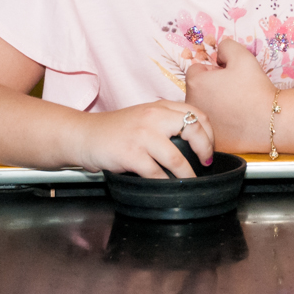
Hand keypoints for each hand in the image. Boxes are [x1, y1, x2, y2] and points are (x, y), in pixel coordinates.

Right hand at [75, 101, 213, 178]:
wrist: (84, 135)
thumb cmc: (116, 130)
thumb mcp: (144, 116)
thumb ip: (166, 122)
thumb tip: (194, 142)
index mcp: (160, 107)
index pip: (197, 114)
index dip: (208, 133)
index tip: (208, 148)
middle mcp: (154, 117)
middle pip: (193, 128)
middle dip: (205, 149)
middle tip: (206, 163)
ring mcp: (142, 135)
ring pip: (177, 158)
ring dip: (187, 174)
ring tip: (189, 181)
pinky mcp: (131, 154)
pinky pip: (156, 174)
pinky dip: (165, 184)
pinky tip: (166, 187)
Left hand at [185, 39, 277, 152]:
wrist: (270, 122)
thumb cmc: (254, 88)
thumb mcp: (242, 56)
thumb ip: (226, 46)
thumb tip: (218, 52)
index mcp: (195, 83)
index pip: (196, 69)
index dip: (214, 70)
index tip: (228, 76)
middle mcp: (191, 104)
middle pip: (197, 89)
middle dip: (211, 87)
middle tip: (234, 91)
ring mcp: (200, 124)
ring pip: (203, 107)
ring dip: (214, 104)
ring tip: (236, 107)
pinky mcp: (209, 140)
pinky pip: (211, 126)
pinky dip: (220, 123)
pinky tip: (236, 122)